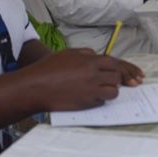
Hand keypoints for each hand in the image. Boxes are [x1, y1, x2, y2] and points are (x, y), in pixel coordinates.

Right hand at [24, 48, 143, 111]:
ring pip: (113, 90)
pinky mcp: (86, 102)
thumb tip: (96, 55)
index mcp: (89, 60)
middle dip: (116, 79)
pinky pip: (102, 101)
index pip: (113, 62)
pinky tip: (92, 97)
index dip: (119, 68)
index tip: (122, 72)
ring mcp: (91, 89)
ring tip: (102, 90)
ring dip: (111, 90)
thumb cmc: (48, 69)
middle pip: (116, 76)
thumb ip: (85, 53)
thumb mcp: (67, 53)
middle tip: (110, 82)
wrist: (36, 87)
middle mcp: (92, 74)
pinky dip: (101, 99)